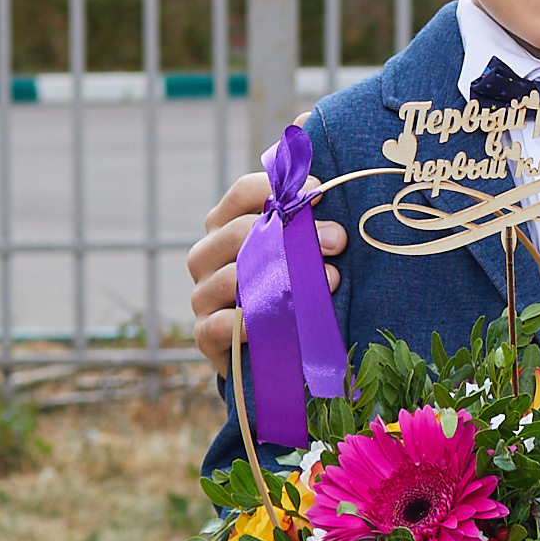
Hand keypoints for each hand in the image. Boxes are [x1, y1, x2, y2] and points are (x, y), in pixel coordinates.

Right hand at [188, 171, 347, 373]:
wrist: (265, 350)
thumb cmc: (283, 291)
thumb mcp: (291, 257)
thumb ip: (302, 234)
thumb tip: (334, 231)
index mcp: (224, 226)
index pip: (243, 193)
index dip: (280, 189)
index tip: (319, 194)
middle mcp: (206, 255)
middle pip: (240, 230)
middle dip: (292, 233)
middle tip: (337, 240)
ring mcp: (202, 294)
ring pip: (231, 277)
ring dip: (282, 279)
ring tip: (330, 279)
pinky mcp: (205, 333)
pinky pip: (223, 324)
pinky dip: (252, 322)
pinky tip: (284, 320)